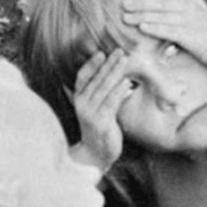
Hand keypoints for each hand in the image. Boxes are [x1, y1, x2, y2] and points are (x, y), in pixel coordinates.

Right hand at [71, 48, 130, 172]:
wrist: (96, 154)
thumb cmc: (100, 130)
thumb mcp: (100, 110)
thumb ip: (104, 95)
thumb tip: (118, 79)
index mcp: (79, 99)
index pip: (82, 77)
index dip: (92, 64)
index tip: (102, 53)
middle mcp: (82, 104)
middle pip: (96, 79)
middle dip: (109, 64)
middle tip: (120, 52)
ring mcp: (90, 113)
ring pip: (104, 88)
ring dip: (115, 73)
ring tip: (125, 61)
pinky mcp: (100, 122)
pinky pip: (111, 102)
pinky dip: (119, 91)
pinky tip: (127, 82)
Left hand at [121, 0, 206, 70]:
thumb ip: (195, 1)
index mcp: (191, 6)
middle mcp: (188, 11)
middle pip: (160, 4)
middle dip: (140, 3)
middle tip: (122, 4)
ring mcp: (189, 23)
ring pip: (161, 16)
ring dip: (142, 15)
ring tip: (125, 17)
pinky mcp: (189, 36)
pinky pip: (168, 30)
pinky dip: (155, 28)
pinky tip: (142, 28)